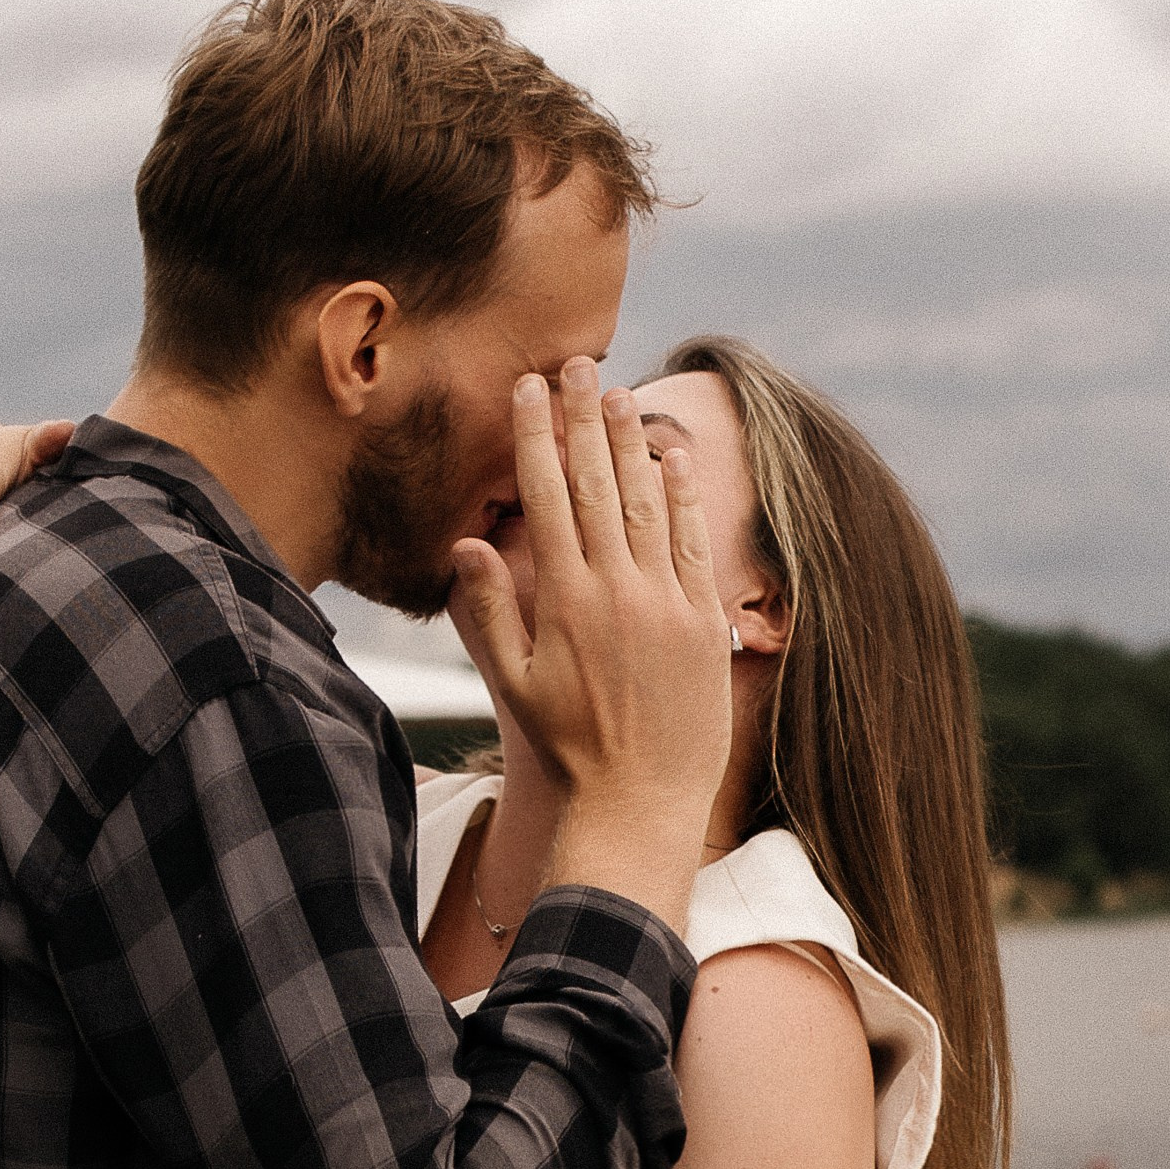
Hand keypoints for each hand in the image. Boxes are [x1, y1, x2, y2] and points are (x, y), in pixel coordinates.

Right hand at [448, 364, 730, 931]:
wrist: (638, 805)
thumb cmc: (566, 753)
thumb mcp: (511, 686)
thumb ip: (487, 612)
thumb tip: (466, 545)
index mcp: (564, 600)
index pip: (547, 497)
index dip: (535, 438)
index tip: (527, 390)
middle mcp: (617, 590)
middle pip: (598, 483)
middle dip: (582, 418)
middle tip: (573, 363)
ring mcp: (666, 602)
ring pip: (647, 501)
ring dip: (631, 442)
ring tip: (616, 395)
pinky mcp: (703, 622)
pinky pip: (693, 542)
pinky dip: (683, 495)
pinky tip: (673, 458)